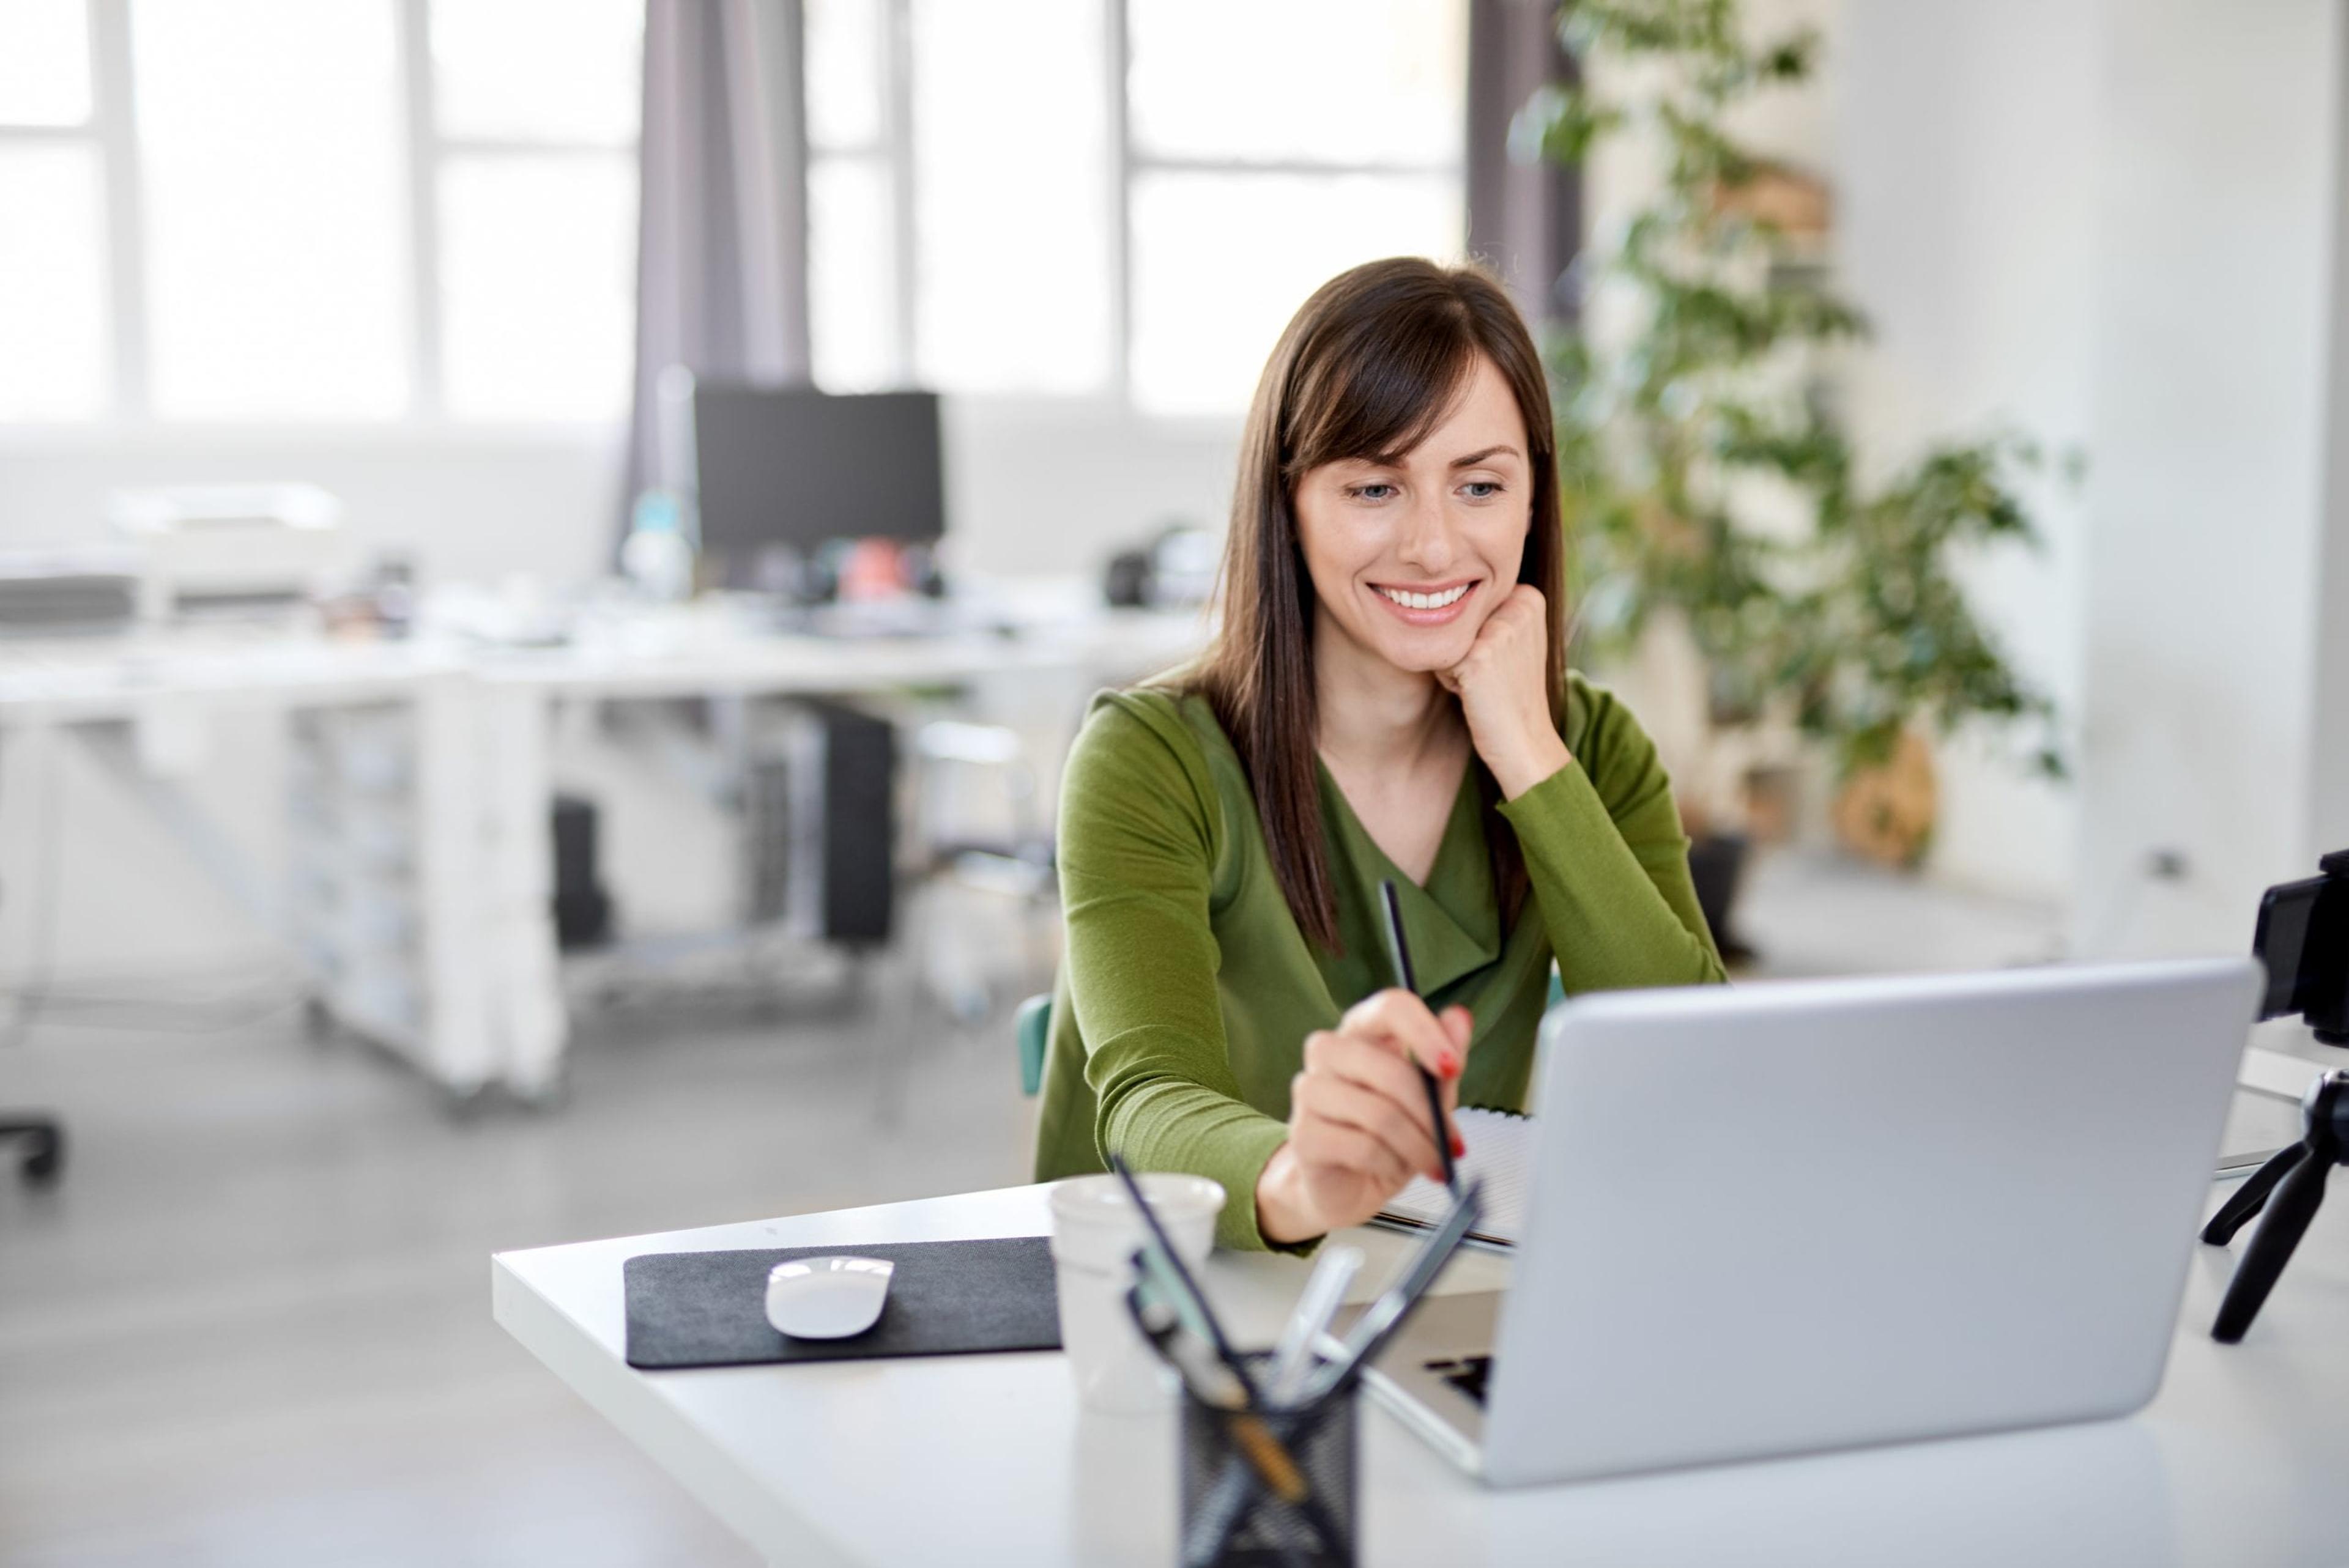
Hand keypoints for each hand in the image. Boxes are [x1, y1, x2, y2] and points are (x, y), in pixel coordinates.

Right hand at [1255, 991, 1474, 1244]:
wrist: (1347, 1187)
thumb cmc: (1389, 1137)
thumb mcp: (1428, 1101)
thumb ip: (1443, 1063)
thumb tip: (1460, 1018)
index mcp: (1363, 1031)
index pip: (1392, 1007)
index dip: (1425, 1032)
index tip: (1453, 1068)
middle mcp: (1329, 1051)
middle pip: (1389, 1068)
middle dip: (1430, 1113)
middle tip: (1453, 1145)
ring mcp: (1310, 1090)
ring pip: (1379, 1113)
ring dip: (1417, 1146)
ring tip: (1432, 1164)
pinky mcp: (1302, 1134)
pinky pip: (1363, 1147)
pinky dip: (1391, 1164)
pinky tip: (1395, 1170)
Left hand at [1436, 583, 1570, 797]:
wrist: (1524, 740)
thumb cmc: (1511, 693)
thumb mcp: (1514, 640)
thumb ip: (1493, 610)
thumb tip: (1441, 585)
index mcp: (1529, 596)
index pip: (1471, 601)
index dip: (1477, 634)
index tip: (1500, 659)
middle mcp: (1518, 606)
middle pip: (1457, 616)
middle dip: (1463, 647)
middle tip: (1490, 675)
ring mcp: (1499, 630)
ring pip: (1446, 636)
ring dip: (1454, 663)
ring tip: (1481, 683)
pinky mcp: (1479, 656)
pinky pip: (1439, 659)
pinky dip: (1447, 679)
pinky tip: (1473, 693)